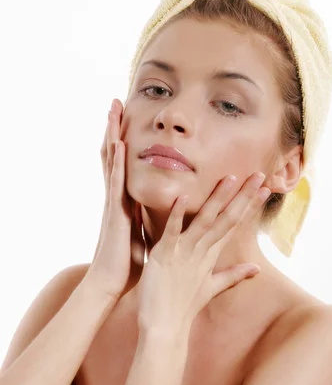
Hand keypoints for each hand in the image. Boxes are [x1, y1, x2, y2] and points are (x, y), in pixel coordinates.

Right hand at [88, 99, 145, 300]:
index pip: (124, 165)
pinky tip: (119, 144)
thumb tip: (165, 212)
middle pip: (115, 155)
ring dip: (112, 134)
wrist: (115, 284)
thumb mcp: (146, 234)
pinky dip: (117, 163)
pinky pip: (116, 183)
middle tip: (116, 100)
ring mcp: (114, 203)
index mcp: (126, 201)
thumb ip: (151, 220)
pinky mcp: (115, 214)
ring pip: (112, 161)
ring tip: (113, 108)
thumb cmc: (131, 263)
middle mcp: (118, 197)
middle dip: (115, 128)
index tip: (127, 118)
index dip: (124, 141)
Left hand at [136, 172, 270, 337]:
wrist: (165, 327)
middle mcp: (202, 252)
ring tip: (230, 178)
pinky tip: (182, 195)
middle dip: (244, 196)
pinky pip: (172, 231)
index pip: (235, 225)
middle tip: (259, 175)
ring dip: (217, 199)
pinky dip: (177, 214)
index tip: (265, 188)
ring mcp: (185, 253)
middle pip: (227, 219)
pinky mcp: (164, 255)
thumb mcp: (212, 288)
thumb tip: (257, 269)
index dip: (250, 205)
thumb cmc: (184, 307)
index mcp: (211, 256)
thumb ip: (234, 275)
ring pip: (205, 221)